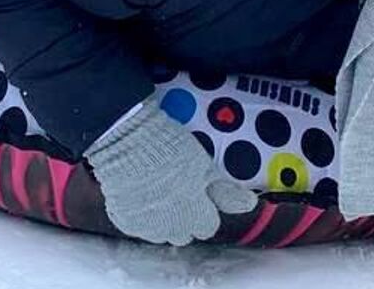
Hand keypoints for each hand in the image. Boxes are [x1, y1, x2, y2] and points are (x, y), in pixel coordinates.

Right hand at [84, 105, 259, 245]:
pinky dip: (141, 214)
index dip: (205, 208)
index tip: (200, 192)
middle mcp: (170, 229)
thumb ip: (225, 191)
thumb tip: (249, 204)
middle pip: (184, 233)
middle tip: (179, 188)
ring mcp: (145, 227)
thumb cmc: (169, 150)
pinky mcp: (124, 220)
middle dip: (184, 216)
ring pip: (161, 231)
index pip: (208, 227)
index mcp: (194, 217)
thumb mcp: (205, 166)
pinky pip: (139, 225)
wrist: (126, 140)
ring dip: (163, 217)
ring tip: (158, 189)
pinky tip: (140, 193)